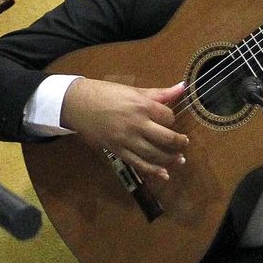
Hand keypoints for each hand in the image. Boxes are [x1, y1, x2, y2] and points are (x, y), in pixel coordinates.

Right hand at [60, 78, 188, 182]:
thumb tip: (183, 87)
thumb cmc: (106, 93)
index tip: (169, 120)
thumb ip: (160, 93)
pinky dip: (154, 171)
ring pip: (155, 154)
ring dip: (171, 159)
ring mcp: (127, 140)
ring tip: (180, 159)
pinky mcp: (118, 151)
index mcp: (142, 106)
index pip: (168, 117)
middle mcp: (137, 124)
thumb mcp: (133, 90)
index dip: (172, 120)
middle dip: (179, 142)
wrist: (78, 104)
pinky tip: (164, 174)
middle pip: (166, 138)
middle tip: (184, 143)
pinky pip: (140, 164)